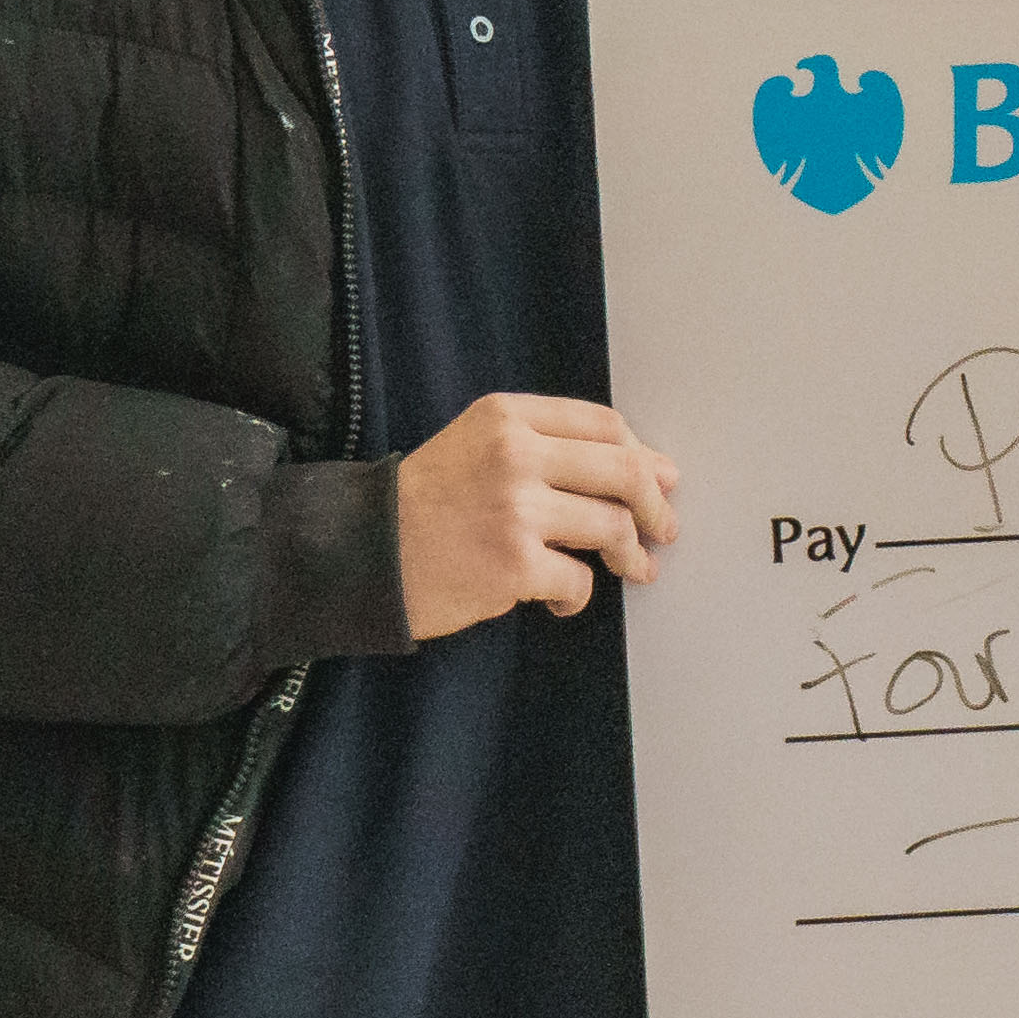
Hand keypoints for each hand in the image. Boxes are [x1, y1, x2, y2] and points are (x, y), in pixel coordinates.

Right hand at [395, 394, 678, 639]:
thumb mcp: (475, 445)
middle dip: (655, 505)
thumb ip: (547, 445)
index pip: (604, 424)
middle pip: (623, 470)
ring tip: (630, 569)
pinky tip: (560, 600)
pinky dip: (578, 596)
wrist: (355, 554)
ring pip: (611, 526)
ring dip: (630, 554)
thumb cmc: (423, 504)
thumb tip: (646, 467)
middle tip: (663, 530)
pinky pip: (578, 580)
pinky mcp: (512, 565)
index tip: (659, 479)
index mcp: (507, 417)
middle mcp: (514, 454)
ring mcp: (515, 509)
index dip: (642, 454)